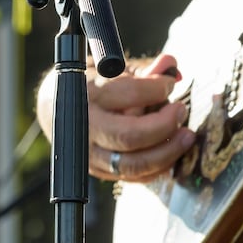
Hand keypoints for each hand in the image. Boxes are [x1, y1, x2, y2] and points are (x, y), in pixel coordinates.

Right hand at [87, 52, 194, 182]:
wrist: (56, 108)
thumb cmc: (92, 85)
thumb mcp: (113, 70)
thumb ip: (144, 70)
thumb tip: (171, 65)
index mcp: (86, 96)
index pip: (126, 94)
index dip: (155, 88)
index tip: (169, 83)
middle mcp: (85, 130)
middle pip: (128, 136)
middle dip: (163, 126)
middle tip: (181, 111)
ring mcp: (90, 156)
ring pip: (132, 164)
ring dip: (166, 152)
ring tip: (186, 135)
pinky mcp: (99, 172)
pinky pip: (133, 178)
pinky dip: (157, 168)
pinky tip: (173, 152)